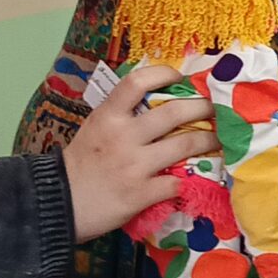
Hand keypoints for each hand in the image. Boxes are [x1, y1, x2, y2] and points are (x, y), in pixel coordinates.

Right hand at [62, 65, 217, 240]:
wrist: (59, 203)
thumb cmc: (80, 164)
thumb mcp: (94, 128)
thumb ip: (121, 115)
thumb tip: (157, 99)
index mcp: (108, 116)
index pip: (137, 82)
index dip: (164, 73)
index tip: (181, 77)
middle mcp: (123, 136)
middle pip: (175, 112)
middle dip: (202, 107)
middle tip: (214, 108)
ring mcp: (134, 165)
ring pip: (185, 144)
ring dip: (208, 141)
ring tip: (218, 138)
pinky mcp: (141, 193)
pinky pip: (176, 182)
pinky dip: (186, 179)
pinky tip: (191, 177)